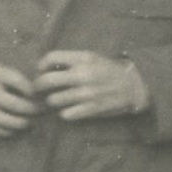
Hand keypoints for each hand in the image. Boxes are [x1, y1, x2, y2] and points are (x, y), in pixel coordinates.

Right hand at [0, 60, 42, 137]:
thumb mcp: (2, 70)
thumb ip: (19, 80)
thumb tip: (41, 96)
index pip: (19, 83)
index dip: (34, 93)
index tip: (44, 98)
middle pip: (13, 104)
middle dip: (32, 111)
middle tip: (42, 113)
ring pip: (4, 120)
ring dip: (22, 123)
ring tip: (32, 122)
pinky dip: (10, 131)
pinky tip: (17, 128)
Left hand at [32, 50, 149, 120]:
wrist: (134, 86)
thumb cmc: (109, 70)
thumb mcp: (92, 57)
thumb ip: (72, 60)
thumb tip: (46, 66)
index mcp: (83, 58)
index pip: (51, 57)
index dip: (40, 65)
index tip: (39, 71)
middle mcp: (83, 74)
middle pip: (46, 80)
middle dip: (37, 86)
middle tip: (37, 89)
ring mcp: (87, 93)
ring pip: (53, 99)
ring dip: (51, 101)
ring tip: (53, 100)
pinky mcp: (92, 109)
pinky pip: (66, 114)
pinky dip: (64, 113)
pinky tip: (67, 110)